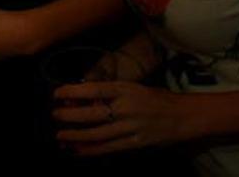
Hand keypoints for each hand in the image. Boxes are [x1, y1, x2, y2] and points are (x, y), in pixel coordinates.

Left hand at [52, 81, 187, 153]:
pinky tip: (78, 151)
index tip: (56, 93)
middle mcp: (127, 107)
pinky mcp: (136, 143)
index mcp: (125, 89)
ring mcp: (131, 127)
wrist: (183, 115)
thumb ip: (111, 93)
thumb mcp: (133, 88)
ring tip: (60, 136)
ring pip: (98, 134)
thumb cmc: (155, 98)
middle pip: (93, 114)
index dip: (73, 92)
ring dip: (76, 136)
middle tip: (54, 115)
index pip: (94, 89)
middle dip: (70, 116)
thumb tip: (84, 99)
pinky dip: (92, 150)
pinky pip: (110, 148)